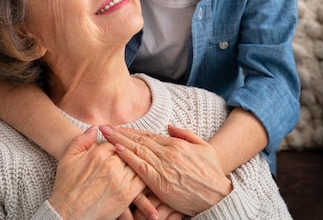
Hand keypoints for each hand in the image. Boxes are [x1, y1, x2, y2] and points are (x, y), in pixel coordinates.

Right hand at [49, 127, 145, 219]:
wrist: (67, 213)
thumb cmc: (66, 186)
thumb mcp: (68, 157)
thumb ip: (81, 140)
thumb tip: (94, 128)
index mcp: (99, 153)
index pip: (116, 141)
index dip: (118, 143)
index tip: (120, 147)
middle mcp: (112, 164)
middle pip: (129, 152)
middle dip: (130, 153)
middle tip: (136, 154)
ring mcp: (121, 180)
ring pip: (138, 164)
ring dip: (141, 163)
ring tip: (147, 163)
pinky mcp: (127, 195)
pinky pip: (143, 182)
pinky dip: (145, 178)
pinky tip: (147, 177)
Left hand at [100, 124, 231, 215]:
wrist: (219, 196)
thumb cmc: (212, 173)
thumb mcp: (204, 148)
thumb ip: (186, 134)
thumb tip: (168, 126)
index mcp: (176, 144)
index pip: (149, 135)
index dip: (132, 131)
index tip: (118, 127)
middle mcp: (168, 153)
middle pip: (139, 140)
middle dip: (120, 133)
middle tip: (103, 126)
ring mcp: (164, 167)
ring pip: (137, 151)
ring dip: (119, 142)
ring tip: (105, 135)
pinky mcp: (161, 182)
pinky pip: (141, 168)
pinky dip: (128, 158)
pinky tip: (117, 150)